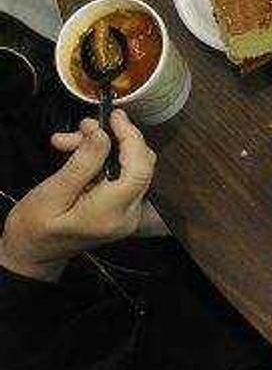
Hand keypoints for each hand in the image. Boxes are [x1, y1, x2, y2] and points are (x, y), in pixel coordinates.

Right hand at [0, 110, 155, 281]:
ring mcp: (130, 212)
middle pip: (140, 165)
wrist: (34, 253)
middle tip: (80, 128)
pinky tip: (78, 153)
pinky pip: (124, 174)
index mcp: (110, 214)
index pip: (138, 170)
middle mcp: (129, 215)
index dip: (131, 139)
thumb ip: (82, 164)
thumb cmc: (35, 227)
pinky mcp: (125, 207)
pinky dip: (104, 159)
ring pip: (131, 166)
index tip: (115, 117)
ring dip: (104, 147)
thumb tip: (103, 134)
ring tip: (68, 142)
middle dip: (113, 138)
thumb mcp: (52, 193)